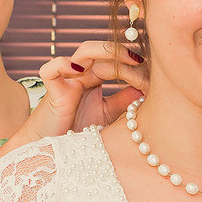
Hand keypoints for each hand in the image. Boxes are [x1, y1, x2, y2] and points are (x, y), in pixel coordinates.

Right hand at [13, 41, 146, 144]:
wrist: (54, 151)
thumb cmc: (78, 131)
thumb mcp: (108, 114)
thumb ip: (124, 100)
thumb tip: (147, 89)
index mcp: (95, 78)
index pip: (115, 61)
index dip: (131, 64)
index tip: (150, 70)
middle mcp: (82, 74)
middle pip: (102, 51)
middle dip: (122, 52)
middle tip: (140, 58)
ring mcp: (66, 80)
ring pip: (83, 52)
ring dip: (104, 50)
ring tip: (124, 58)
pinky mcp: (52, 91)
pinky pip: (50, 69)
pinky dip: (62, 64)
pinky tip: (79, 71)